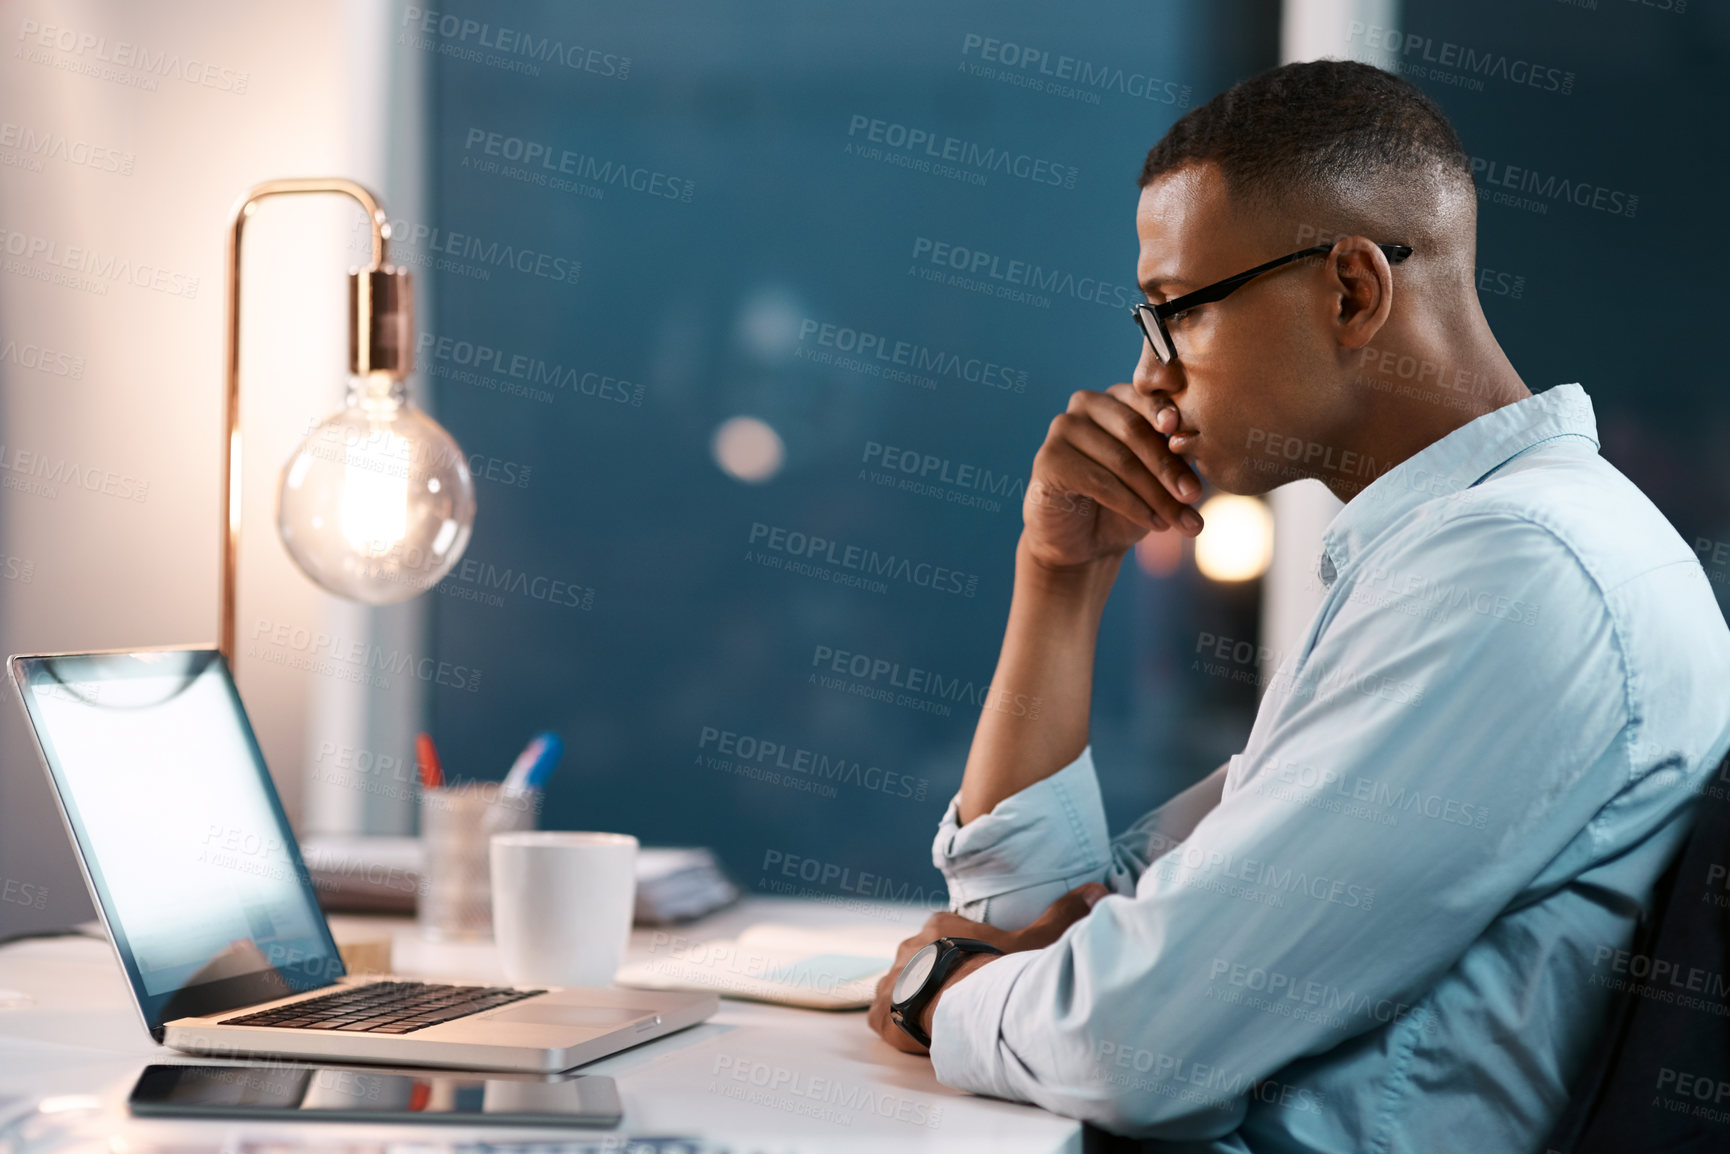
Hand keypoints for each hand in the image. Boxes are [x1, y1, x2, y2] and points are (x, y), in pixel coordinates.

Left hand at [866, 882, 1110, 1054]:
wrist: (966, 1005)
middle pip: (920, 962)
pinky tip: (915, 1033)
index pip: (945, 937)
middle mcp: (908, 947)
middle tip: (960, 1001)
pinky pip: (883, 1016)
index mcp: (940, 925)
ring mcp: (892, 978)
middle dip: (935, 979)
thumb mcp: (1036, 940)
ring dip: (914, 1002)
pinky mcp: (882, 1011)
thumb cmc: (999, 970)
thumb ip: (1064, 914)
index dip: (960, 956)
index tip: (976, 973)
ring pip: (900, 988)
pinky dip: (895, 1025)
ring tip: (940, 1020)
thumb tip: (1098, 889)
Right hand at [1023, 383, 1204, 570]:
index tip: (1188, 438)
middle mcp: (1086, 404)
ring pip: (1121, 460)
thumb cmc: (1126, 504)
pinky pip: (1100, 482)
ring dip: (1157, 495)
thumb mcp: (1159, 476)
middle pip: (1134, 430)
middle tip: (1194, 496)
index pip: (1147, 400)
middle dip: (1169, 467)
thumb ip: (1175, 453)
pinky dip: (1133, 505)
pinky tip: (1155, 524)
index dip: (1169, 418)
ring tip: (1183, 521)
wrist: (1083, 545)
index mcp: (1116, 397)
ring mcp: (1063, 429)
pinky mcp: (1048, 459)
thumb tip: (1196, 444)